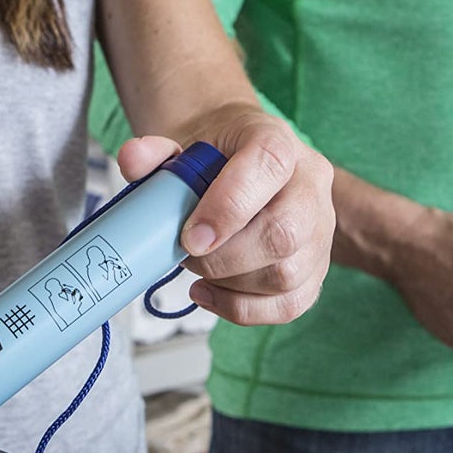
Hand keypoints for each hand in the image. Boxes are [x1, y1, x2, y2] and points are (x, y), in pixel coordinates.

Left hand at [117, 108, 334, 324]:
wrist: (236, 163)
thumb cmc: (215, 157)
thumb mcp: (182, 144)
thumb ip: (154, 153)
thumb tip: (133, 159)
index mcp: (280, 142)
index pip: (269, 167)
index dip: (227, 206)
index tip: (189, 236)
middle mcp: (311, 185)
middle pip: (284, 234)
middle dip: (224, 258)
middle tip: (186, 254)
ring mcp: (320, 231)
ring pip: (287, 276)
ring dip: (230, 284)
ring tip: (197, 270)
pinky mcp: (316, 269)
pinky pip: (290, 305)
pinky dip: (242, 309)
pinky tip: (209, 293)